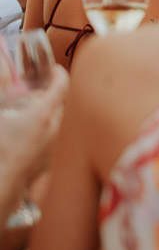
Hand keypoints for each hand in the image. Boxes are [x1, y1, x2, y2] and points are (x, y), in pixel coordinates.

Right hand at [0, 65, 67, 186]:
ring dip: (50, 114)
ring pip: (59, 122)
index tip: (55, 70)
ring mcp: (54, 145)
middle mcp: (54, 128)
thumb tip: (2, 67)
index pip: (61, 86)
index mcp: (42, 115)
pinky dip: (46, 132)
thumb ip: (3, 89)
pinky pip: (54, 139)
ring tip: (34, 113)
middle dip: (53, 95)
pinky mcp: (50, 160)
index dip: (59, 74)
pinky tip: (31, 136)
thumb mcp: (0, 114)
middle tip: (40, 91)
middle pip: (62, 103)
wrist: (0, 182)